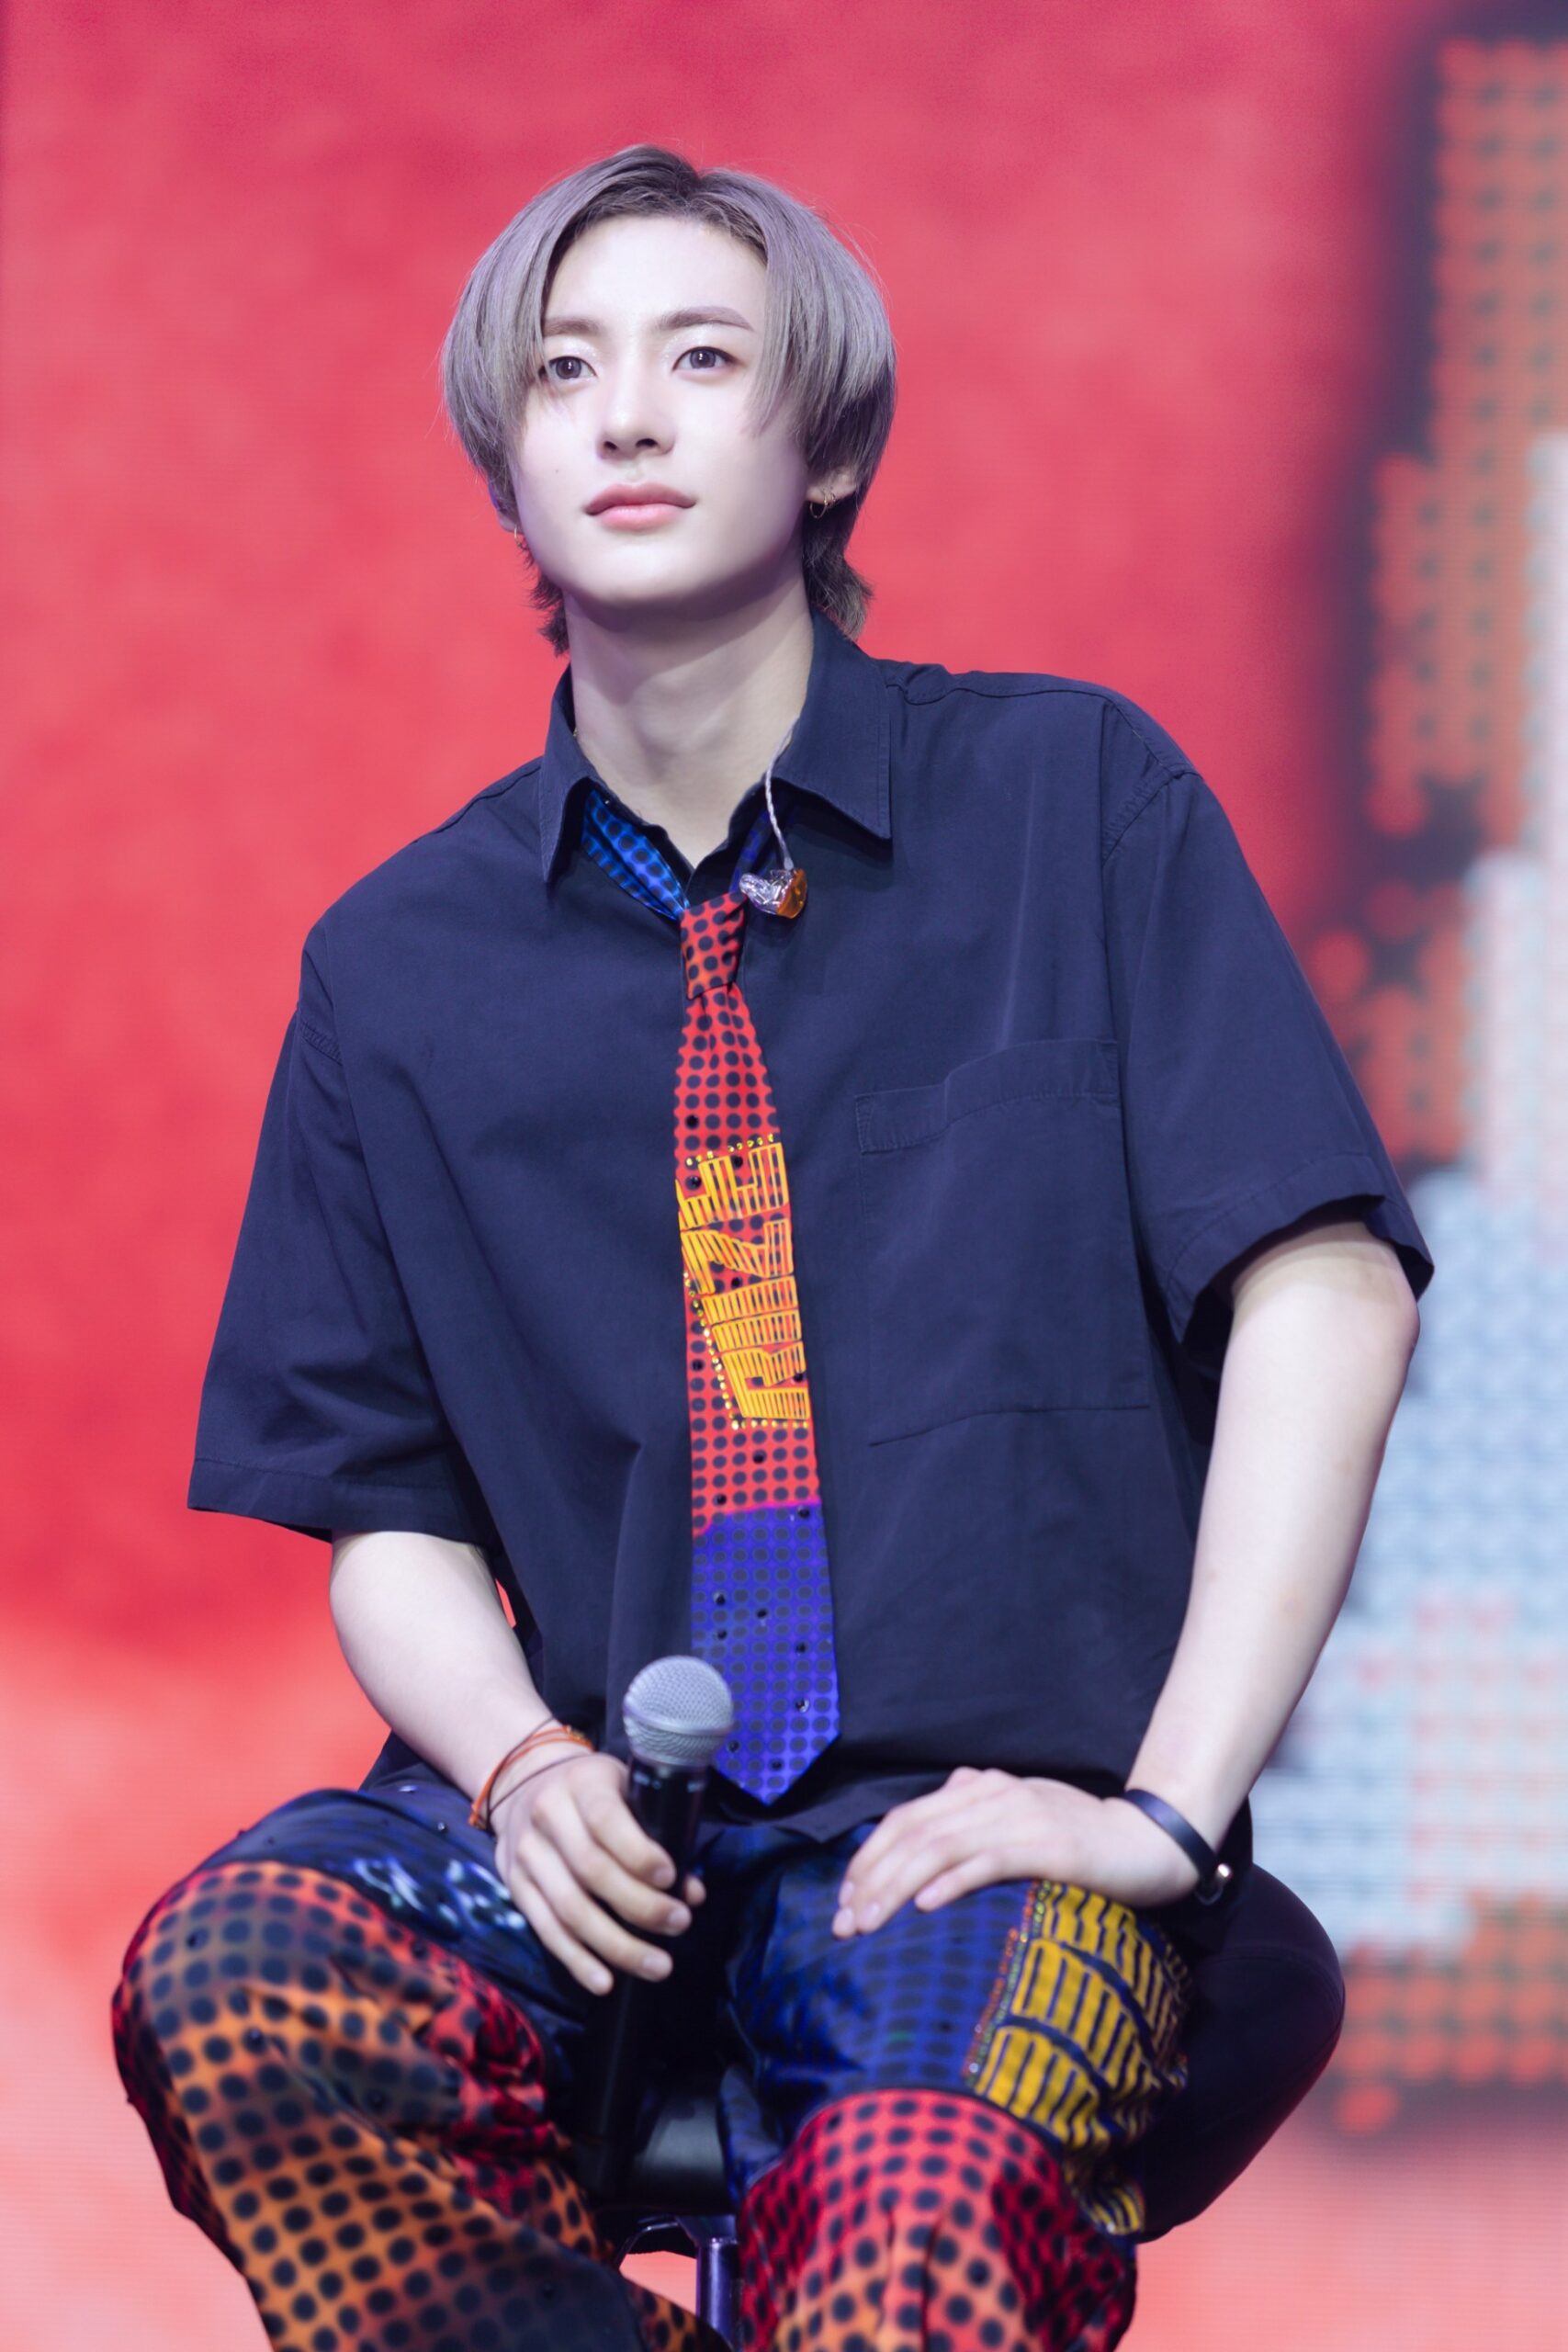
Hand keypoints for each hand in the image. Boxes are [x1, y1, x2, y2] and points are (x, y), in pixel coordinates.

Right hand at [491, 1747, 706, 1996]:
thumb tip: (692, 1893)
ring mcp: (527, 1855)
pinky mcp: (516, 1887)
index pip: (606, 1819)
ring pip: (570, 1909)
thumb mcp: (625, 1790)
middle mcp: (547, 1817)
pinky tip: (606, 1982)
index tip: (670, 1877)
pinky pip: (547, 1930)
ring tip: (658, 1965)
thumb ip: (657, 1833)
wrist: (523, 1783)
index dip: (638, 1852)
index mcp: (581, 1784)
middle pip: (592, 1871)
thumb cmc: (591, 1790)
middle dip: (640, 1905)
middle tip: (679, 1923)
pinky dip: (577, 1961)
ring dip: (616, 1945)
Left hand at [832, 1767, 1201, 1936]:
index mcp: (980, 1787)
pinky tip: (924, 1906)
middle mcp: (991, 1793)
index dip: (868, 1859)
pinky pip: (985, 1861)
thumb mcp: (1019, 1816)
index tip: (844, 1902)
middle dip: (870, 1879)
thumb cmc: (1079, 1839)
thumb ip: (974, 1818)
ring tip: (869, 1923)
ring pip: (938, 1848)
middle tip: (844, 1924)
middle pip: (911, 1833)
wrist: (1147, 1842)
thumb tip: (927, 1833)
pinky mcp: (1045, 1846)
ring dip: (895, 1887)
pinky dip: (950, 1882)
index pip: (906, 1819)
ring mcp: (1017, 1816)